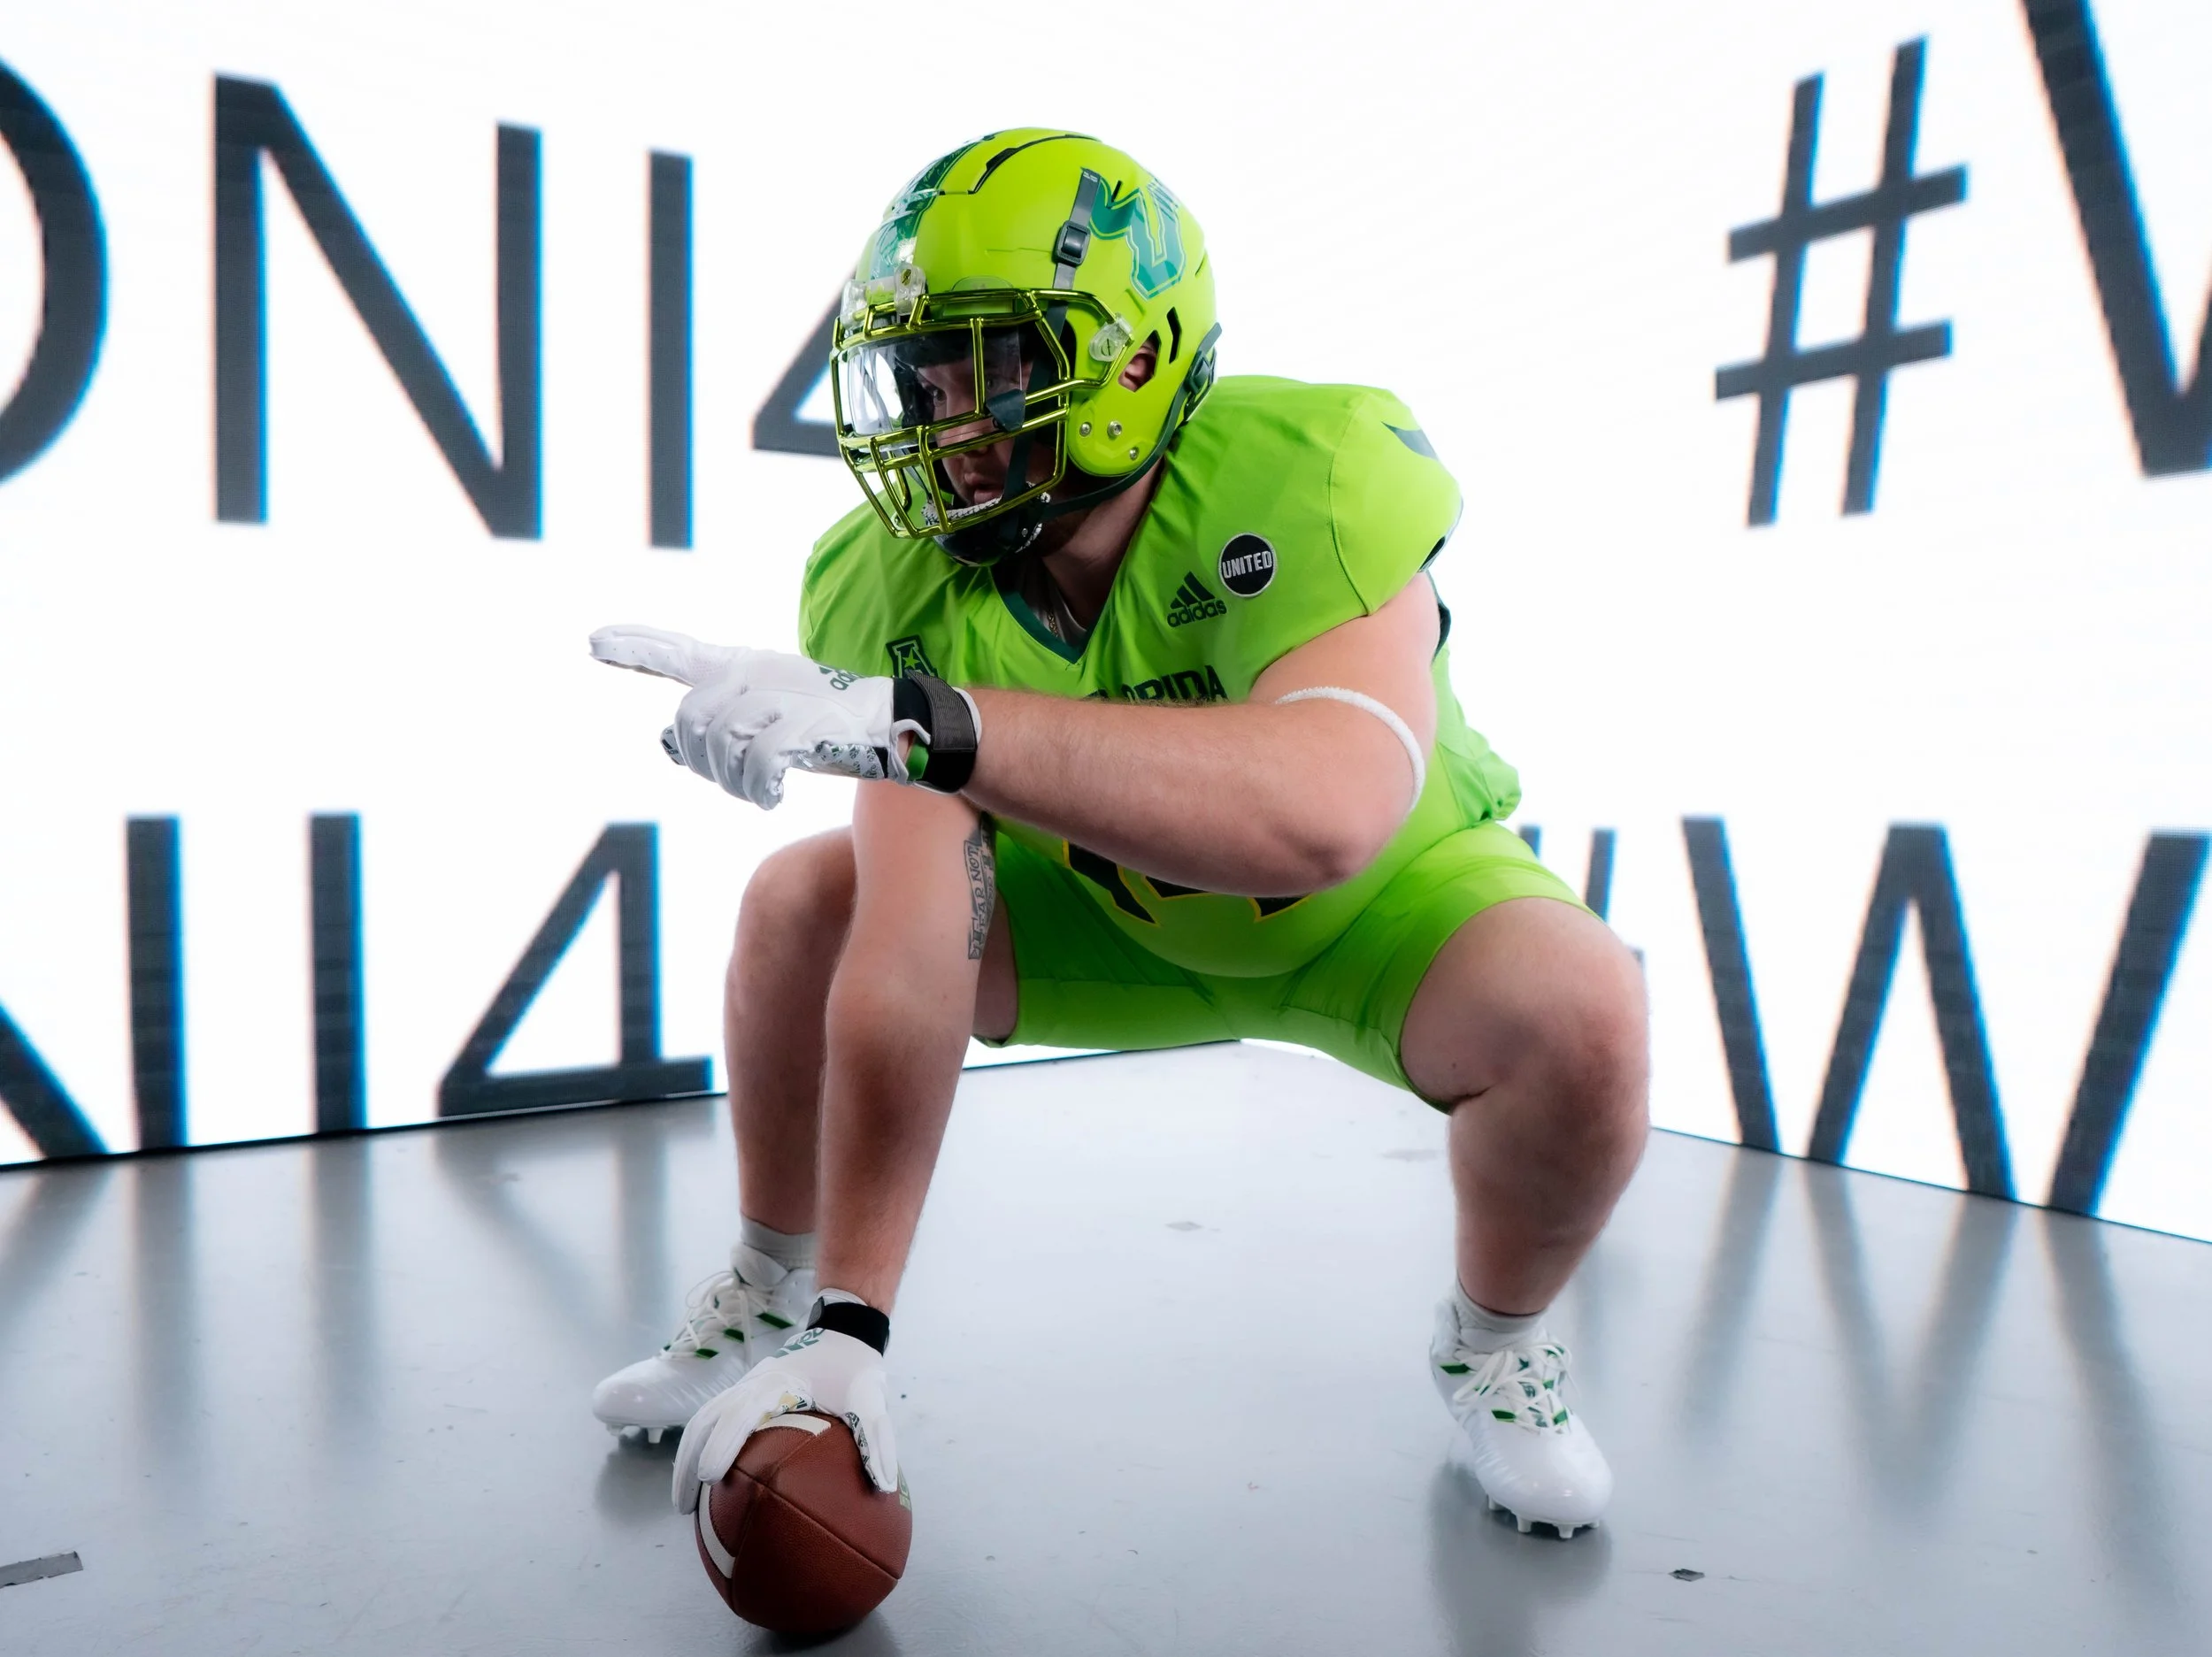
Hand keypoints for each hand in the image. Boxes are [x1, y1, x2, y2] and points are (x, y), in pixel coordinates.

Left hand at [589, 625, 912, 809]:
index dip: (635, 647)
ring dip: (733, 782)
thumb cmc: (823, 729)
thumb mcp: (765, 722)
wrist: (889, 728)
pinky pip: (759, 763)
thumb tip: (666, 743)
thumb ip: (717, 727)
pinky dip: (759, 789)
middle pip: (690, 718)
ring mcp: (781, 696)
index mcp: (745, 668)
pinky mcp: (805, 723)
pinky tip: (771, 798)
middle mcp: (756, 674)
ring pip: (720, 742)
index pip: (680, 653)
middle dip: (702, 761)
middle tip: (735, 781)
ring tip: (758, 791)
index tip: (592, 642)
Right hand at [671, 1326, 899, 1510]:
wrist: (844, 1332)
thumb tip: (882, 1485)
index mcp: (777, 1382)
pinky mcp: (746, 1395)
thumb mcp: (871, 1397)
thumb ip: (876, 1437)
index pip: (740, 1413)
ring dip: (688, 1456)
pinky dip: (703, 1448)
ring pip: (703, 1420)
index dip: (722, 1444)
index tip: (710, 1478)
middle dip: (689, 1461)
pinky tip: (708, 1483)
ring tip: (685, 1503)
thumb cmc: (854, 1366)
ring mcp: (745, 1387)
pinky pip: (715, 1420)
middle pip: (706, 1419)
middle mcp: (752, 1383)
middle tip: (685, 1507)